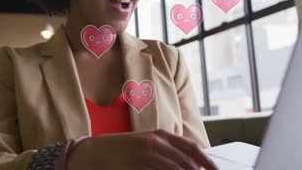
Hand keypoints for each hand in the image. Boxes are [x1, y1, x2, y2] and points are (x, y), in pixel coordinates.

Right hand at [67, 129, 218, 169]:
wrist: (93, 152)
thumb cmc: (122, 149)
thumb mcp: (148, 144)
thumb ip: (168, 151)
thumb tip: (191, 164)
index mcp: (161, 135)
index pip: (192, 148)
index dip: (208, 162)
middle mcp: (156, 143)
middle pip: (187, 164)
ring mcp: (146, 156)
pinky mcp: (136, 167)